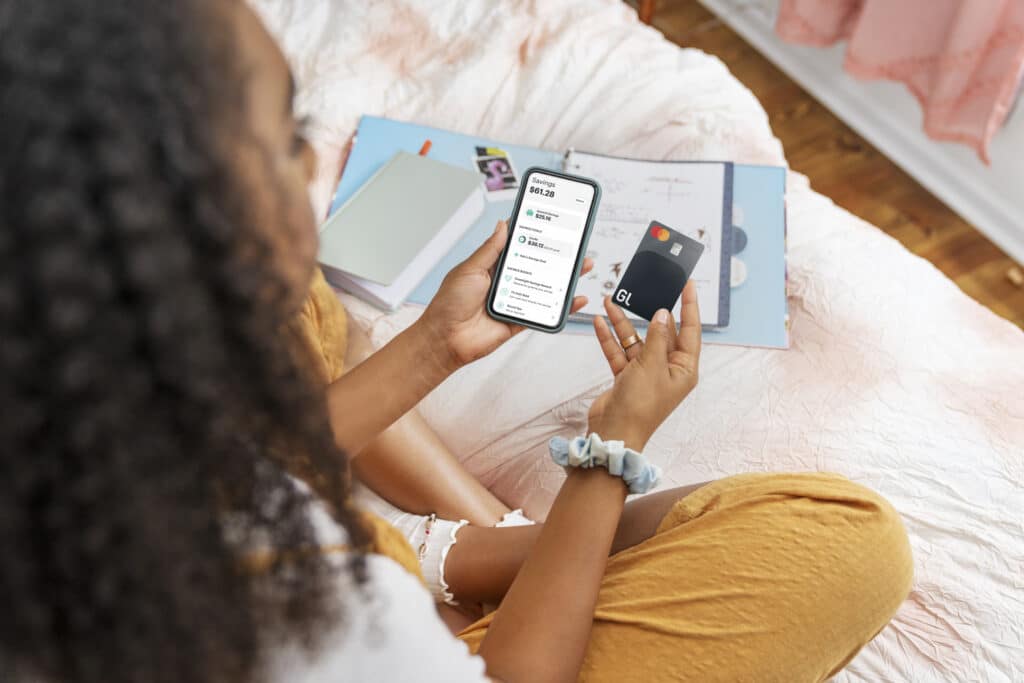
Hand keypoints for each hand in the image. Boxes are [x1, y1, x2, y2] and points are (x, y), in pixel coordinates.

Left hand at [419, 220, 592, 369]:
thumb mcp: (469, 269)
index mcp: (492, 266)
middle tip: (576, 243)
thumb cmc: (449, 303)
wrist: (445, 339)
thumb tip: (504, 225)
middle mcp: (506, 282)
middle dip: (558, 255)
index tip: (551, 221)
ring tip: (584, 265)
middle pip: (538, 265)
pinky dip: (562, 307)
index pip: (517, 246)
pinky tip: (577, 298)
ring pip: (545, 287)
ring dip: (565, 278)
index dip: (533, 234)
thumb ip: (490, 249)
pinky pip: (544, 313)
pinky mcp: (519, 321)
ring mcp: (514, 301)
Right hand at [586, 281, 700, 449]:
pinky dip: (610, 339)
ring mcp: (646, 373)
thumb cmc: (640, 406)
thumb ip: (656, 337)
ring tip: (609, 302)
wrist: (614, 433)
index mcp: (684, 369)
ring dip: (622, 324)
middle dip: (648, 313)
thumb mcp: (651, 365)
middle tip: (645, 289)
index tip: (688, 285)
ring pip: (636, 341)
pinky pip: (620, 352)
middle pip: (660, 333)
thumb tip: (662, 314)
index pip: (690, 330)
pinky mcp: (627, 378)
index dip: (689, 306)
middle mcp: (667, 370)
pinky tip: (600, 323)